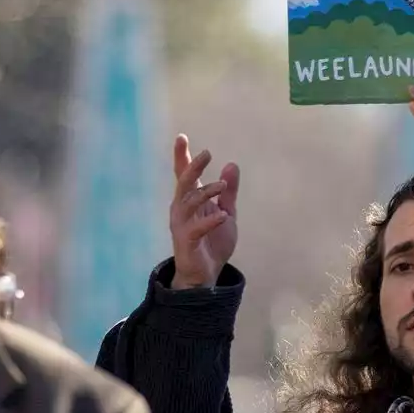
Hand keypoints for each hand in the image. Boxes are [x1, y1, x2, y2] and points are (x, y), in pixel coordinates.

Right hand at [168, 135, 239, 289]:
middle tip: (206, 153)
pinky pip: (196, 228)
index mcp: (191, 201)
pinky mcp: (186, 242)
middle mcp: (182, 210)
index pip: (184, 175)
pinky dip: (210, 221)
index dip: (182, 156)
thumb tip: (232, 165)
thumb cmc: (213, 241)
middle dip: (193, 167)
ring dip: (205, 192)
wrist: (206, 275)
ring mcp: (182, 225)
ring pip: (188, 202)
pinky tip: (223, 215)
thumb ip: (229, 192)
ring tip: (222, 186)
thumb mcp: (226, 212)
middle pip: (184, 183)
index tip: (181, 137)